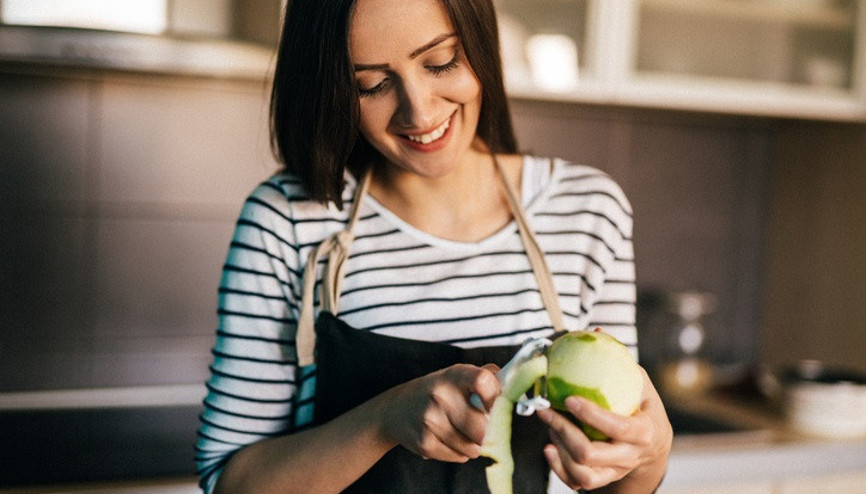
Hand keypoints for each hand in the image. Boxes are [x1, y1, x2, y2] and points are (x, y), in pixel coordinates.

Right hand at [380, 363, 500, 462]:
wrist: (396, 409)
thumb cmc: (437, 392)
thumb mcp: (457, 376)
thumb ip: (487, 377)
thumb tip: (515, 385)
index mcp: (454, 375)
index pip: (484, 381)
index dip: (497, 397)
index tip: (497, 406)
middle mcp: (440, 395)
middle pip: (483, 427)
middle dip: (487, 432)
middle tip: (481, 426)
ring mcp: (430, 420)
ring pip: (473, 446)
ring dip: (474, 444)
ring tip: (462, 432)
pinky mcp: (424, 443)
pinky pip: (459, 457)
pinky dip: (460, 452)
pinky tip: (449, 439)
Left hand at [536, 367, 671, 491]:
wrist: (653, 445)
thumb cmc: (642, 406)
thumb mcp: (640, 384)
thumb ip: (620, 361)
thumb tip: (598, 332)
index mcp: (644, 432)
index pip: (618, 428)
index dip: (592, 415)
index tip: (570, 398)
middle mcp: (629, 457)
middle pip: (590, 453)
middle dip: (563, 430)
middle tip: (546, 409)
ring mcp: (615, 471)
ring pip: (582, 472)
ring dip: (559, 447)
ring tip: (549, 424)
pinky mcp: (602, 479)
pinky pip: (576, 482)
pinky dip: (558, 467)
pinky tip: (548, 448)